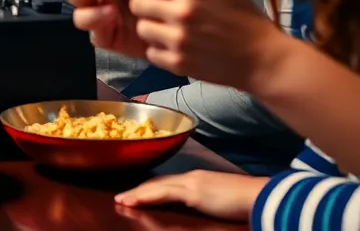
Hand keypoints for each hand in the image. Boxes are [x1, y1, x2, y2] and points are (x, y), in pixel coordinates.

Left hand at [115, 170, 265, 220]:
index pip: (168, 182)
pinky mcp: (192, 192)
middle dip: (139, 190)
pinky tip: (131, 201)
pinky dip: (143, 197)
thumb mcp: (222, 200)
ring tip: (120, 200)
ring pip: (155, 187)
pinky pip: (161, 193)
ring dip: (136, 194)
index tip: (138, 193)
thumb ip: (209, 201)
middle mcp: (191, 177)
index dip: (151, 188)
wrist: (262, 196)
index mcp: (199, 179)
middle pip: (158, 182)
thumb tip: (205, 207)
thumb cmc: (248, 201)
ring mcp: (190, 183)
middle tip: (122, 197)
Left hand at [128, 0, 281, 88]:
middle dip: (145, 7)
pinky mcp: (179, 64)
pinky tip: (176, 49)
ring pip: (142, 29)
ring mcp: (180, 40)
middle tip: (161, 12)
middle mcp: (182, 13)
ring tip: (169, 30)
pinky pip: (151, 54)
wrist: (264, 59)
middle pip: (137, 5)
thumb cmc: (245, 17)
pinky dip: (160, 52)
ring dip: (152, 30)